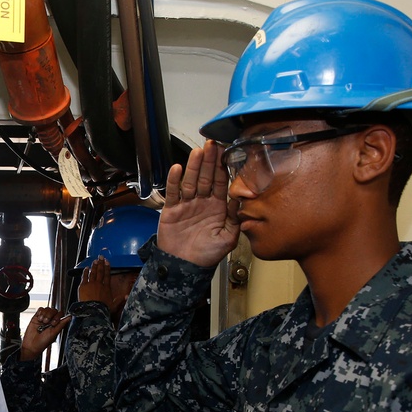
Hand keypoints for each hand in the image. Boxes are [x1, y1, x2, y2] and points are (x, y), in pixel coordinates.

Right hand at [20, 307, 70, 360]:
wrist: (31, 345)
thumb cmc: (43, 342)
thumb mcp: (54, 333)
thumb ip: (61, 324)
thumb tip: (70, 317)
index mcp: (56, 325)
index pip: (60, 314)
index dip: (58, 316)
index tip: (54, 323)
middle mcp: (50, 321)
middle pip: (54, 310)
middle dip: (51, 315)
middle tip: (47, 323)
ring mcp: (44, 318)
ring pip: (47, 309)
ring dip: (45, 314)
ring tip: (42, 322)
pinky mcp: (36, 317)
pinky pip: (40, 309)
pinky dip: (40, 313)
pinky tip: (39, 319)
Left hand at [78, 257, 123, 317]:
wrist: (92, 311)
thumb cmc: (103, 309)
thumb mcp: (114, 306)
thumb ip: (120, 300)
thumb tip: (127, 295)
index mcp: (106, 288)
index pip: (108, 275)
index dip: (107, 268)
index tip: (107, 262)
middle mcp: (99, 284)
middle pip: (100, 272)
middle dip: (101, 264)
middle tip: (101, 257)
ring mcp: (91, 284)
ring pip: (93, 273)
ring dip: (94, 266)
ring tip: (95, 261)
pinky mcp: (83, 286)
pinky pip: (84, 277)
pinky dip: (85, 272)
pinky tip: (86, 268)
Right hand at [158, 139, 239, 266]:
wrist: (184, 267)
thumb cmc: (207, 255)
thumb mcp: (228, 238)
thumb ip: (235, 218)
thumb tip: (239, 199)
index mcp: (217, 207)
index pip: (221, 182)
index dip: (222, 167)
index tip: (225, 152)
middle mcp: (202, 202)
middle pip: (205, 177)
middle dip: (209, 161)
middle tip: (211, 144)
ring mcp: (186, 205)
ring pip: (190, 181)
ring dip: (193, 166)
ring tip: (197, 152)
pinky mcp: (171, 210)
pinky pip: (173, 193)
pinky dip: (174, 181)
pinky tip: (177, 168)